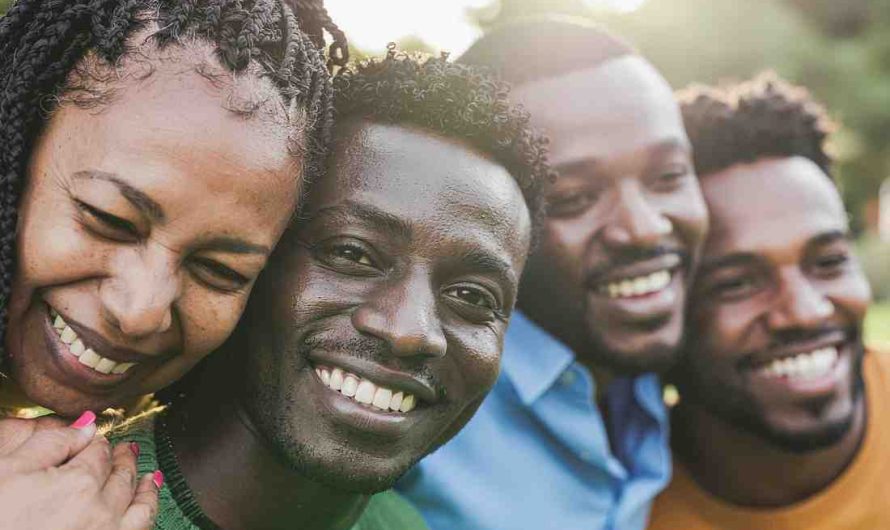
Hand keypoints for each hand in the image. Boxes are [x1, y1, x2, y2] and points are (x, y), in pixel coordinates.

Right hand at [0, 412, 160, 529]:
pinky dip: (148, 513)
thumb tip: (85, 424)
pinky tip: (146, 508)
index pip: (97, 453)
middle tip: (127, 451)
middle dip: (123, 460)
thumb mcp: (8, 471)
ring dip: (146, 488)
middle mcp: (100, 512)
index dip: (97, 443)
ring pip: (140, 507)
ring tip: (150, 477)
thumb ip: (50, 443)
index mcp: (77, 484)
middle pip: (120, 477)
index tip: (96, 440)